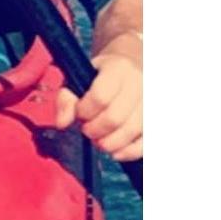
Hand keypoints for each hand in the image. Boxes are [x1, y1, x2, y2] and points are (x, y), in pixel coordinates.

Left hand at [55, 44, 142, 162]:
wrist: (131, 67)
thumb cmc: (100, 76)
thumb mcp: (78, 77)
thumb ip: (66, 98)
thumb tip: (62, 123)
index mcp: (118, 69)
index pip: (101, 97)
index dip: (85, 111)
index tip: (80, 113)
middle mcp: (140, 84)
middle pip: (115, 118)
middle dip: (95, 130)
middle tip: (87, 129)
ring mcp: (153, 102)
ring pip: (133, 131)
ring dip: (110, 143)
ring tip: (98, 140)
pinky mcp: (158, 119)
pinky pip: (148, 142)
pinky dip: (129, 152)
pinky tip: (115, 152)